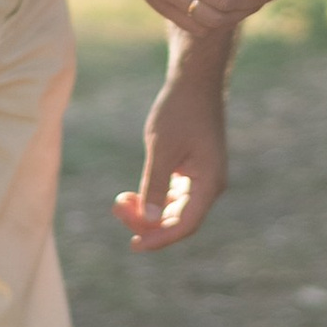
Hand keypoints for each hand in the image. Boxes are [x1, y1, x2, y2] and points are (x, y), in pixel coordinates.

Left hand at [114, 62, 228, 253]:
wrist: (194, 82)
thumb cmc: (180, 111)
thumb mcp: (162, 149)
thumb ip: (155, 185)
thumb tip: (149, 220)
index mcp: (209, 183)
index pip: (185, 224)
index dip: (159, 238)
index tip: (134, 244)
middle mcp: (210, 185)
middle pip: (179, 220)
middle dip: (147, 222)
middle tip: (117, 210)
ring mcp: (203, 179)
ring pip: (174, 210)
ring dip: (148, 211)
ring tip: (120, 201)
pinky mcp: (193, 171)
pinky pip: (174, 196)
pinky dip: (154, 198)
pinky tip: (132, 195)